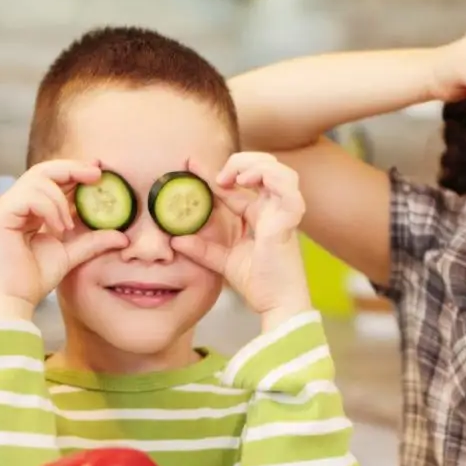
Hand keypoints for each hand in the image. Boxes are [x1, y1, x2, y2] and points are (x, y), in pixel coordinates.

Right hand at [0, 160, 127, 318]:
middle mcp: (14, 203)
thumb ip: (92, 241)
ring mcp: (5, 207)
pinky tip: (58, 228)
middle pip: (43, 170)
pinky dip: (49, 208)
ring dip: (61, 199)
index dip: (75, 171)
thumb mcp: (70, 255)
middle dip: (72, 169)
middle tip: (97, 173)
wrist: (14, 301)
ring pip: (38, 179)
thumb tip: (123, 236)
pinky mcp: (0, 215)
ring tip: (68, 225)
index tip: (99, 169)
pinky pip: (30, 196)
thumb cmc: (33, 280)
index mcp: (28, 209)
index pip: (51, 179)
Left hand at [171, 152, 310, 325]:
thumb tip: (176, 239)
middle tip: (219, 176)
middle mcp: (274, 210)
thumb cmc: (260, 285)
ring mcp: (283, 213)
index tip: (190, 164)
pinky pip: (289, 189)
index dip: (213, 172)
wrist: (277, 305)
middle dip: (241, 160)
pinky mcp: (289, 221)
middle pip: (265, 167)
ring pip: (280, 171)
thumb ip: (202, 249)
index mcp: (260, 216)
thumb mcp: (223, 262)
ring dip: (256, 164)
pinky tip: (248, 181)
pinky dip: (270, 177)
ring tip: (235, 175)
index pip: (237, 185)